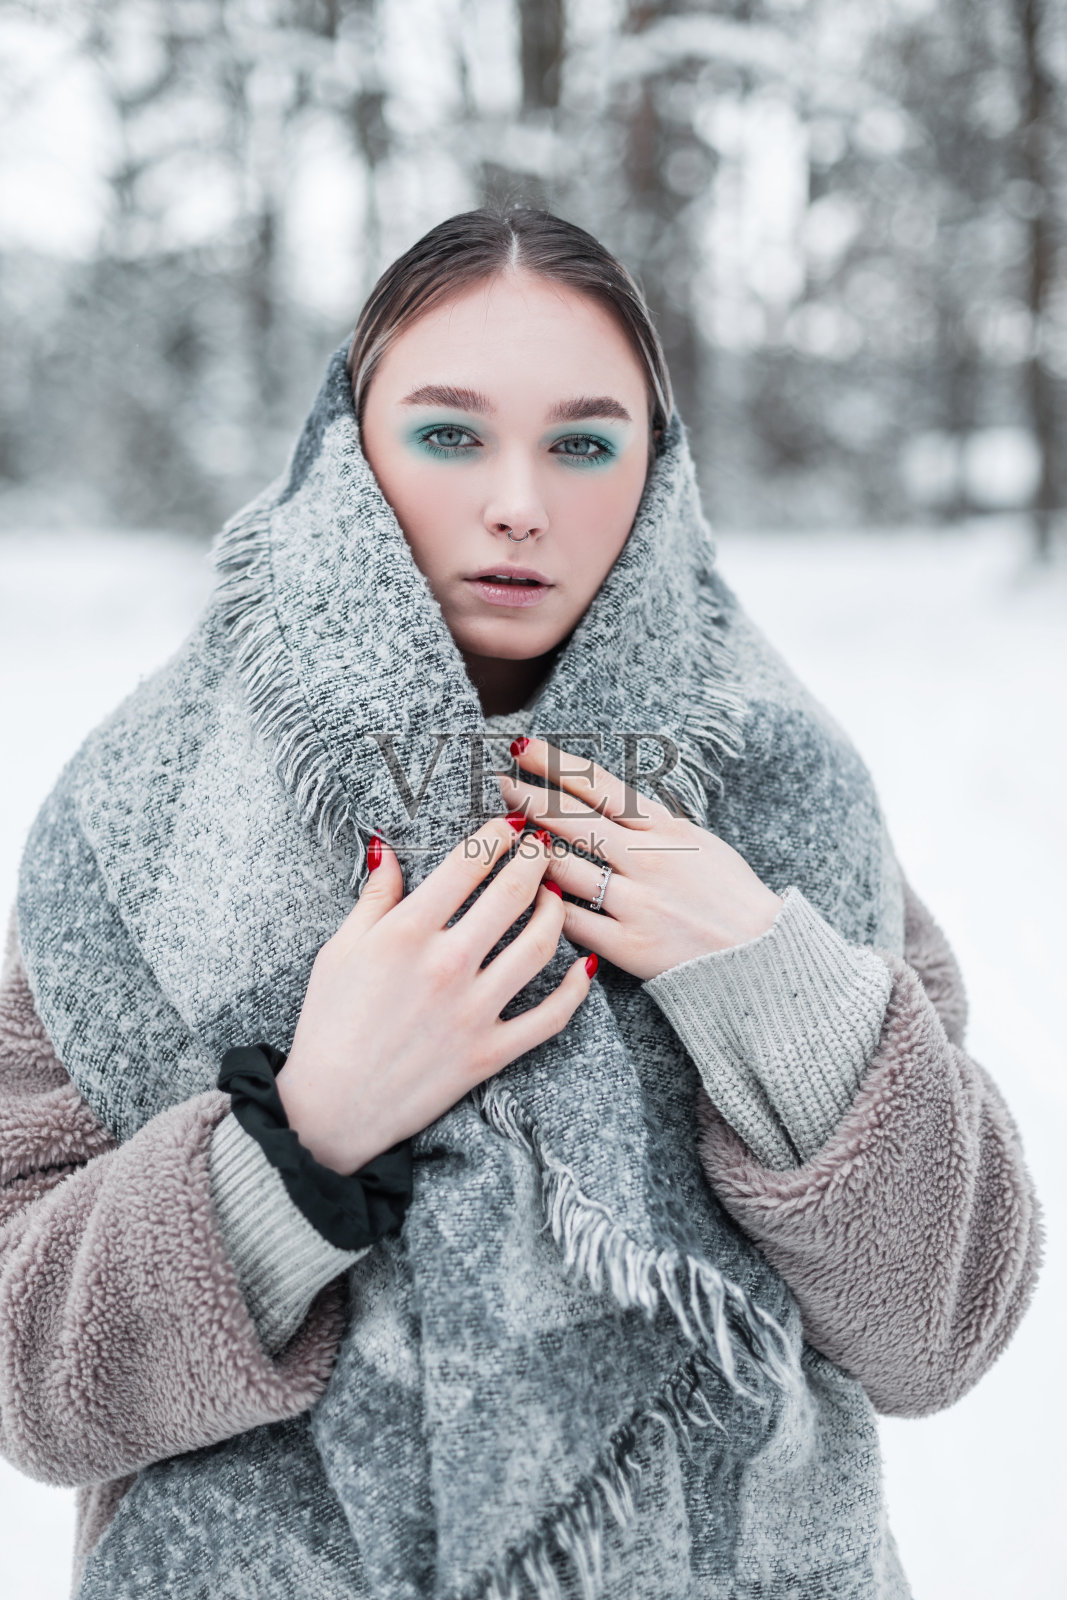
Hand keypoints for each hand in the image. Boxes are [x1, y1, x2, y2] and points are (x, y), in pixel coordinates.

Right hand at [275, 816, 594, 1174]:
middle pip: (513, 893)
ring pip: (540, 946)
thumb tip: (385, 847)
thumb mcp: (339, 950)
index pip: (468, 863)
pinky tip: (584, 966)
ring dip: (556, 912)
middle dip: (536, 859)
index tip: (509, 824)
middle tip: (543, 846)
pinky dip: (575, 990)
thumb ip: (373, 897)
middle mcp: (448, 965)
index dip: (496, 834)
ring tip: (555, 895)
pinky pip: (550, 1016)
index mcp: (407, 932)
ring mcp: (474, 1011)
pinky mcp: (490, 1053)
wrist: (331, 1109)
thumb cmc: (327, 1025)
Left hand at [499, 738, 783, 982]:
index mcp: (667, 828)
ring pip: (563, 868)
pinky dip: (547, 908)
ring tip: (505, 842)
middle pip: (572, 819)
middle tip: (499, 784)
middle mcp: (649, 859)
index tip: (523, 747)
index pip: (600, 785)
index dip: (556, 763)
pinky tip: (528, 897)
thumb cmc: (730, 897)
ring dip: (528, 853)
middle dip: (529, 798)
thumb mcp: (700, 842)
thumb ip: (653, 825)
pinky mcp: (630, 945)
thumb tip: (605, 804)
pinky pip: (572, 922)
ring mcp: (638, 902)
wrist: (762, 958)